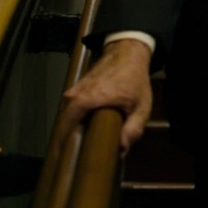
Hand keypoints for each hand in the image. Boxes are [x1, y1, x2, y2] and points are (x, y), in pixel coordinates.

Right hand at [60, 39, 152, 153]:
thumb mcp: (141, 105)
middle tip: (82, 151)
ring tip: (87, 138)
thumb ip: (133, 128)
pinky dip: (79, 115)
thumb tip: (122, 149)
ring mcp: (75, 89)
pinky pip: (73, 106)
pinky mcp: (77, 87)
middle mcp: (76, 94)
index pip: (66, 125)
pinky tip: (90, 122)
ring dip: (76, 126)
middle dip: (72, 137)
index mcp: (89, 99)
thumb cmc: (135, 78)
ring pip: (70, 114)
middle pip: (66, 122)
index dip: (66, 142)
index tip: (71, 155)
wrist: (128, 52)